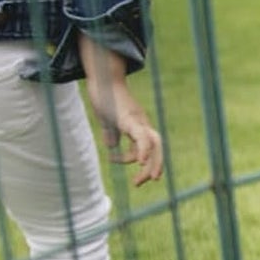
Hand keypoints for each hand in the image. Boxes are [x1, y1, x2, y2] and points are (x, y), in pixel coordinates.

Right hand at [78, 37, 163, 184]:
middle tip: (143, 183)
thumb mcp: (107, 119)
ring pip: (154, 144)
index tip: (123, 169)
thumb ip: (111, 132)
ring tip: (139, 180)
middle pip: (158, 148)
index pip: (150, 148)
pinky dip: (143, 150)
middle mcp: (143, 124)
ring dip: (151, 164)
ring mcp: (138, 120)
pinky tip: (139, 161)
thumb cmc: (104, 96)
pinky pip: (142, 137)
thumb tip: (111, 146)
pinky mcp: (129, 118)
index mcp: (139, 126)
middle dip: (154, 167)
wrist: (102, 76)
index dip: (141, 161)